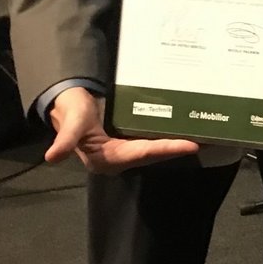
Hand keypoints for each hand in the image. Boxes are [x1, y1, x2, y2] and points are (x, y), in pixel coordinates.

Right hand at [46, 86, 198, 174]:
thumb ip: (65, 138)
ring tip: (206, 133)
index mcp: (107, 158)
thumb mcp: (71, 123)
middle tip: (209, 138)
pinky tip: (188, 125)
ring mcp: (127, 149)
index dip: (167, 150)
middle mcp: (121, 157)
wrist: (70, 105)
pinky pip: (155, 139)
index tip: (191, 145)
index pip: (143, 154)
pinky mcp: (131, 139)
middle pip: (156, 152)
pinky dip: (171, 134)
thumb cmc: (72, 112)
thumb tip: (53, 157)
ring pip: (158, 147)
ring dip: (179, 141)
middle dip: (180, 146)